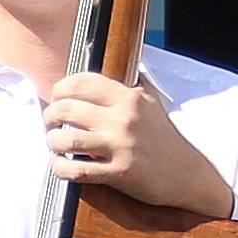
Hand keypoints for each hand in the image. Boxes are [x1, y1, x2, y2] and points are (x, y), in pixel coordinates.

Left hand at [45, 75, 234, 219]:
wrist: (186, 174)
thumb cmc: (164, 139)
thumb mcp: (151, 103)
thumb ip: (130, 87)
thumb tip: (120, 63)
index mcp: (129, 98)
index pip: (82, 83)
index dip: (60, 89)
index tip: (56, 97)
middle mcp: (124, 119)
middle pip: (67, 109)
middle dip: (51, 116)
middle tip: (51, 123)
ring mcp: (121, 146)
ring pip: (67, 140)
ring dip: (52, 142)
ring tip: (54, 144)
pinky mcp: (119, 173)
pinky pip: (77, 171)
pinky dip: (60, 168)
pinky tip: (60, 165)